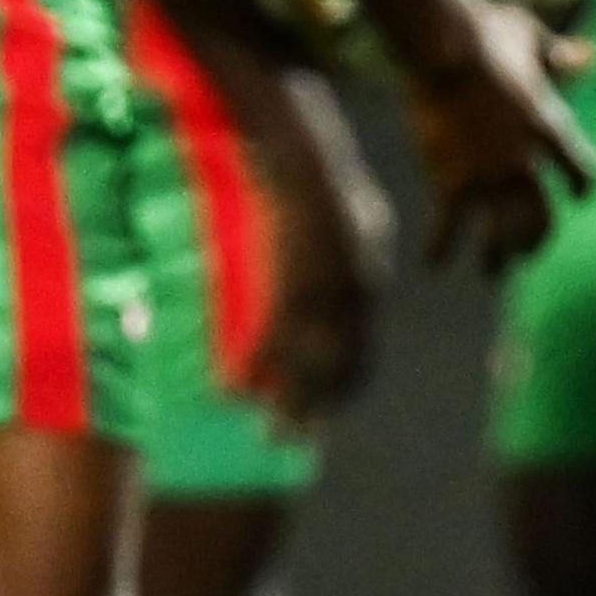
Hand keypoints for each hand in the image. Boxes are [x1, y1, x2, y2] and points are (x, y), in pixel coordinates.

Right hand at [238, 117, 390, 427]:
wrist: (304, 154)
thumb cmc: (324, 188)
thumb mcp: (356, 226)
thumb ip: (354, 265)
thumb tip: (349, 293)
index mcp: (366, 285)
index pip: (360, 353)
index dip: (343, 388)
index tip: (323, 417)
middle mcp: (352, 293)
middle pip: (337, 366)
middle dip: (313, 407)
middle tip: (288, 441)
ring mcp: (321, 288)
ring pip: (304, 360)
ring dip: (284, 401)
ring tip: (266, 435)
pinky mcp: (287, 276)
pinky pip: (268, 332)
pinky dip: (251, 364)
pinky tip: (229, 389)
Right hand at [401, 0, 595, 275]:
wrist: (446, 48)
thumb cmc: (487, 33)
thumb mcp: (532, 38)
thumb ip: (559, 54)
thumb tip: (587, 55)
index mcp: (551, 127)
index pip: (580, 171)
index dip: (581, 184)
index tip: (579, 195)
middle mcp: (526, 160)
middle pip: (541, 215)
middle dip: (537, 237)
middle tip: (530, 250)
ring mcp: (488, 175)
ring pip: (501, 233)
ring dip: (498, 257)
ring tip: (493, 272)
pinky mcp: (450, 180)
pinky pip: (447, 227)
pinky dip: (441, 249)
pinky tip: (434, 266)